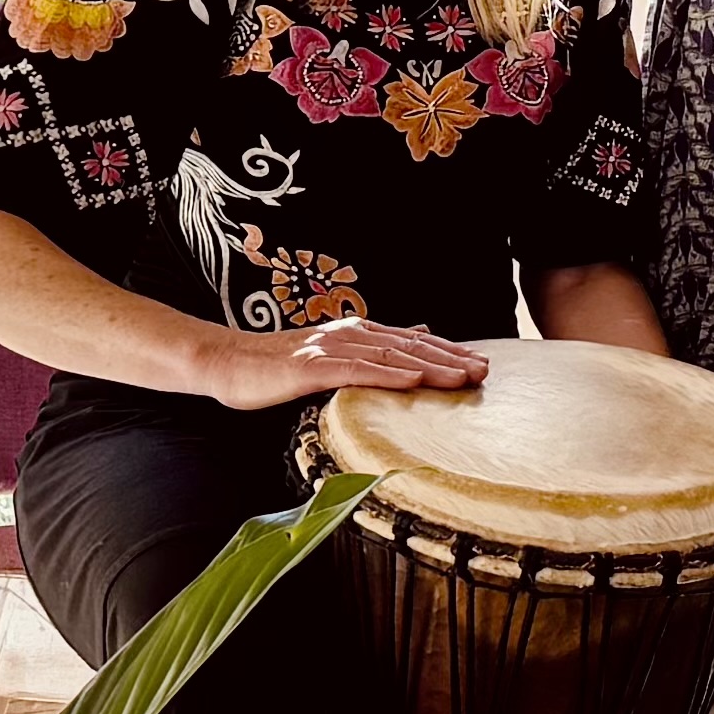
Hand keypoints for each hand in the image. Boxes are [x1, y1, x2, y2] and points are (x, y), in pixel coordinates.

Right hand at [204, 318, 488, 413]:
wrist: (227, 362)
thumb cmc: (278, 365)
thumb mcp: (332, 353)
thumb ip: (373, 347)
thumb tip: (417, 337)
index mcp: (357, 334)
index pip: (413, 342)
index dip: (449, 351)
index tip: (482, 363)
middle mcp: (350, 336)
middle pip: (411, 346)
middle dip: (451, 358)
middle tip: (486, 371)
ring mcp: (331, 350)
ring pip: (392, 356)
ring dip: (431, 366)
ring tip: (463, 377)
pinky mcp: (312, 368)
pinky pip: (356, 370)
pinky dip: (388, 374)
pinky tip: (413, 379)